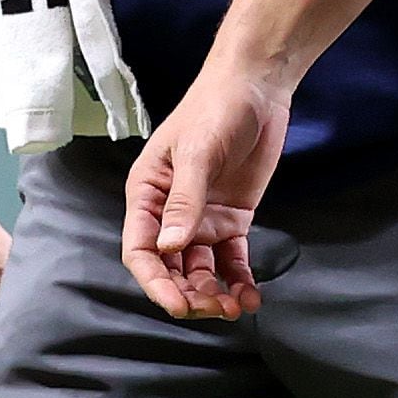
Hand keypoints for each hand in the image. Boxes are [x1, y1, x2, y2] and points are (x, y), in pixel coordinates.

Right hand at [123, 66, 289, 319]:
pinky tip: (251, 297)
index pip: (141, 251)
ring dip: (214, 293)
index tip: (179, 305)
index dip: (156, 283)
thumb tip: (169, 247)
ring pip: (200, 270)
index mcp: (146, 195)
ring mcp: (201, 219)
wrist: (256, 87)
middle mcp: (169, 213)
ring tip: (236, 307)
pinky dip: (239, 280)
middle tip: (215, 309)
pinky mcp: (232, 219)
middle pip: (171, 269)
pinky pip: (231, 260)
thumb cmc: (215, 108)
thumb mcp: (197, 151)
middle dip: (189, 294)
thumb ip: (185, 200)